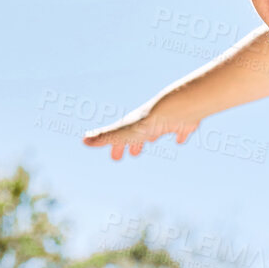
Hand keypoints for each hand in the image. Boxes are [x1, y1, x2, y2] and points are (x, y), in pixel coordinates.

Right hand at [81, 98, 200, 159]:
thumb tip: (83, 141)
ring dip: (153, 135)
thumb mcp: (125, 132)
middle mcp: (151, 122)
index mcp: (135, 126)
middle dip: (135, 143)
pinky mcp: (185, 122)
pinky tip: (181, 139)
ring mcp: (168, 121)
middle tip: (133, 154)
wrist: (178, 109)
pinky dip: (180, 134)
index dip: (118, 147)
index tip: (115, 157)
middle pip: (140, 134)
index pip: (123, 138)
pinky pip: (182, 128)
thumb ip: (106, 137)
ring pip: (158, 129)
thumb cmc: (150, 122)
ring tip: (153, 140)